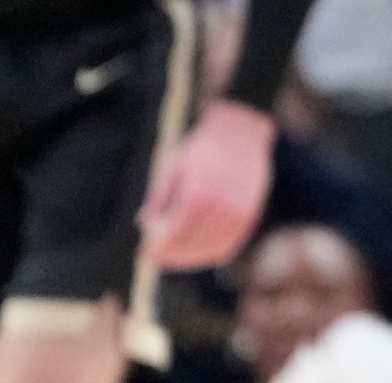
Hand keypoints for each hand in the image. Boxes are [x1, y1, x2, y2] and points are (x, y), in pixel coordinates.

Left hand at [139, 100, 276, 269]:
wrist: (240, 132)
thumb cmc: (201, 147)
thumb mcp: (173, 166)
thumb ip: (158, 198)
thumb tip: (143, 224)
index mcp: (196, 194)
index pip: (172, 235)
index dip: (156, 249)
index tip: (143, 254)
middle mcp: (219, 206)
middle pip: (190, 247)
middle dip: (170, 257)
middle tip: (156, 258)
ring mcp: (237, 212)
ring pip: (210, 250)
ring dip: (190, 258)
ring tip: (175, 256)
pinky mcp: (249, 214)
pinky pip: (228, 245)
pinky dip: (211, 252)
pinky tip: (198, 250)